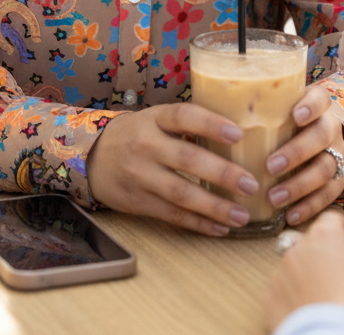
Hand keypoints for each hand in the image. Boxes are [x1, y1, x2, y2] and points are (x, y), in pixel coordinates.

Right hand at [87, 104, 261, 236]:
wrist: (92, 158)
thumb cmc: (136, 135)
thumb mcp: (155, 119)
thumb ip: (186, 125)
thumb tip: (236, 134)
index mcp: (154, 119)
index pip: (183, 116)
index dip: (210, 124)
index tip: (238, 134)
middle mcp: (146, 145)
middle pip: (186, 159)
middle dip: (221, 173)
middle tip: (250, 184)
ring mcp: (141, 176)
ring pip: (181, 194)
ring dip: (214, 207)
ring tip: (241, 215)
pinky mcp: (139, 202)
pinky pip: (172, 216)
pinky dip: (198, 224)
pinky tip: (220, 228)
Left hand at [264, 210, 343, 328]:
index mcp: (326, 236)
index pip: (331, 219)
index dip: (342, 231)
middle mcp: (299, 247)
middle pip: (311, 241)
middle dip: (324, 253)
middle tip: (338, 274)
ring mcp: (282, 270)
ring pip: (294, 265)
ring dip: (306, 274)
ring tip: (322, 296)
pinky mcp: (270, 294)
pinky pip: (282, 288)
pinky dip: (293, 294)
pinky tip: (308, 308)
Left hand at [265, 84, 343, 224]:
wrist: (309, 138)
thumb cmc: (280, 122)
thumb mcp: (273, 110)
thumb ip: (254, 107)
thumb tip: (211, 103)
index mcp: (317, 105)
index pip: (320, 98)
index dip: (311, 106)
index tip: (295, 116)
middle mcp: (331, 127)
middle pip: (322, 135)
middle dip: (297, 152)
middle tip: (271, 166)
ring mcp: (338, 153)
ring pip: (326, 168)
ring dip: (300, 185)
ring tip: (274, 198)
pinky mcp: (339, 179)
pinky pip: (329, 195)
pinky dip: (309, 206)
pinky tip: (290, 216)